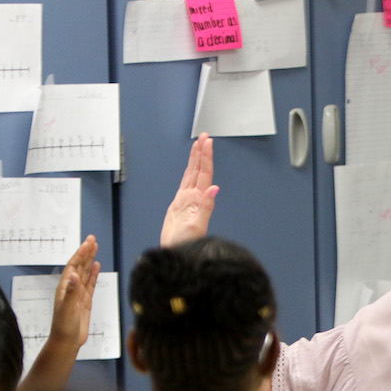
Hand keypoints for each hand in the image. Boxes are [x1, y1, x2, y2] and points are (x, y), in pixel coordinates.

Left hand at [49, 235, 99, 349]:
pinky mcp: (85, 301)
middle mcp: (71, 288)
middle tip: (92, 239)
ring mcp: (78, 294)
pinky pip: (90, 284)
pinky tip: (97, 266)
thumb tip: (75, 274)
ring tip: (95, 248)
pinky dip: (93, 274)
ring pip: (85, 273)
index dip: (80, 254)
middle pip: (79, 266)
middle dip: (85, 252)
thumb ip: (71, 291)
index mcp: (65, 287)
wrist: (66, 342)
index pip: (73, 266)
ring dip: (90, 260)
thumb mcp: (67, 308)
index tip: (88, 243)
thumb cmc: (64, 326)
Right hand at [160, 133, 218, 247]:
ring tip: (198, 145)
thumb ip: (206, 207)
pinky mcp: (179, 204)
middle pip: (199, 170)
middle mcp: (195, 198)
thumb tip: (215, 189)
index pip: (205, 174)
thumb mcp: (197, 226)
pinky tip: (191, 167)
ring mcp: (187, 200)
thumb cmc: (187, 244)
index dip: (206, 158)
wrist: (176, 254)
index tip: (207, 143)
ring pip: (192, 174)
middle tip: (204, 136)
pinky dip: (188, 172)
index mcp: (199, 200)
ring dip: (196, 160)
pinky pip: (184, 183)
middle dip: (202, 153)